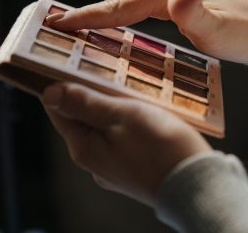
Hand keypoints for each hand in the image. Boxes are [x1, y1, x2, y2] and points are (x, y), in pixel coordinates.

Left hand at [41, 83, 210, 206]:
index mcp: (84, 147)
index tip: (65, 62)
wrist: (199, 186)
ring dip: (107, 105)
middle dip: (86, 92)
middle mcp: (92, 160)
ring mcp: (111, 167)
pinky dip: (121, 120)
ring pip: (100, 126)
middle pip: (79, 117)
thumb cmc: (160, 147)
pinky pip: (117, 137)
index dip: (58, 84)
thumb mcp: (121, 116)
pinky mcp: (129, 168)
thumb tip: (49, 93)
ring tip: (121, 83)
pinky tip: (136, 108)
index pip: (57, 110)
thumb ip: (85, 104)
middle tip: (99, 66)